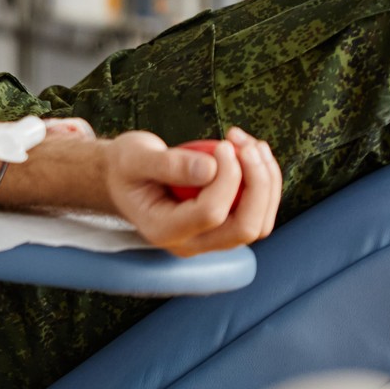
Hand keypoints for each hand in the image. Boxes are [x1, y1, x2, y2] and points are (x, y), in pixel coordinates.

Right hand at [106, 128, 282, 256]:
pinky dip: (265, 183)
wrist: (123, 179)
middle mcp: (190, 243)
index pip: (210, 213)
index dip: (227, 178)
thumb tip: (211, 168)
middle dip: (258, 184)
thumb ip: (168, 164)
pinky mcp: (224, 227)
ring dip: (267, 183)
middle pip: (245, 228)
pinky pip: (258, 214)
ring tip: (253, 145)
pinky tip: (253, 154)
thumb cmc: (125, 166)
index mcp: (164, 231)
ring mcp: (210, 239)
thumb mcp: (134, 158)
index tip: (223, 145)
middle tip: (247, 146)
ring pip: (259, 224)